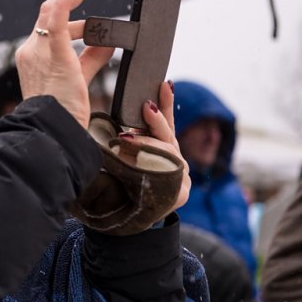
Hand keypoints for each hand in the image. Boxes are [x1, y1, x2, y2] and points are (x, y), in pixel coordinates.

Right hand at [15, 0, 113, 128]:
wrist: (53, 131)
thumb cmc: (64, 113)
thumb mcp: (79, 79)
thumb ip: (91, 58)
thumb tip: (108, 42)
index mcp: (32, 57)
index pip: (47, 24)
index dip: (66, 6)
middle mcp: (30, 51)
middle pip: (49, 13)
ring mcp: (38, 52)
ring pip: (53, 12)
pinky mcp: (54, 55)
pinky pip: (57, 20)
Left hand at [117, 81, 190, 210]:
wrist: (123, 217)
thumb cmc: (122, 182)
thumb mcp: (127, 154)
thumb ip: (133, 134)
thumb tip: (130, 108)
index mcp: (163, 149)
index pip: (166, 122)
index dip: (166, 103)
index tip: (165, 84)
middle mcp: (175, 162)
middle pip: (168, 137)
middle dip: (156, 121)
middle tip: (147, 106)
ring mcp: (180, 179)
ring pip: (167, 154)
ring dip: (147, 145)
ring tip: (126, 139)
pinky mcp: (178, 195)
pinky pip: (165, 175)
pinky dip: (151, 166)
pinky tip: (138, 161)